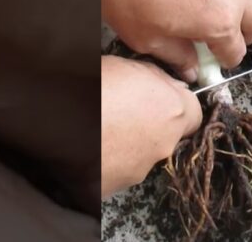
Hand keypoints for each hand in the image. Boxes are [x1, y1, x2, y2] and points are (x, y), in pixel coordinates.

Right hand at [101, 56, 201, 197]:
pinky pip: (121, 169)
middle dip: (152, 123)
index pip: (194, 111)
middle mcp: (164, 143)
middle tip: (124, 110)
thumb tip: (165, 84)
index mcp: (172, 109)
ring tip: (101, 126)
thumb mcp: (126, 64)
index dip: (176, 103)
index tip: (160, 97)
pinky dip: (110, 159)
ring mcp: (141, 168)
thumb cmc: (90, 85)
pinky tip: (90, 144)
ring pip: (145, 154)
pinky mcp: (117, 186)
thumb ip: (154, 77)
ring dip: (129, 142)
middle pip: (170, 134)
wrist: (57, 123)